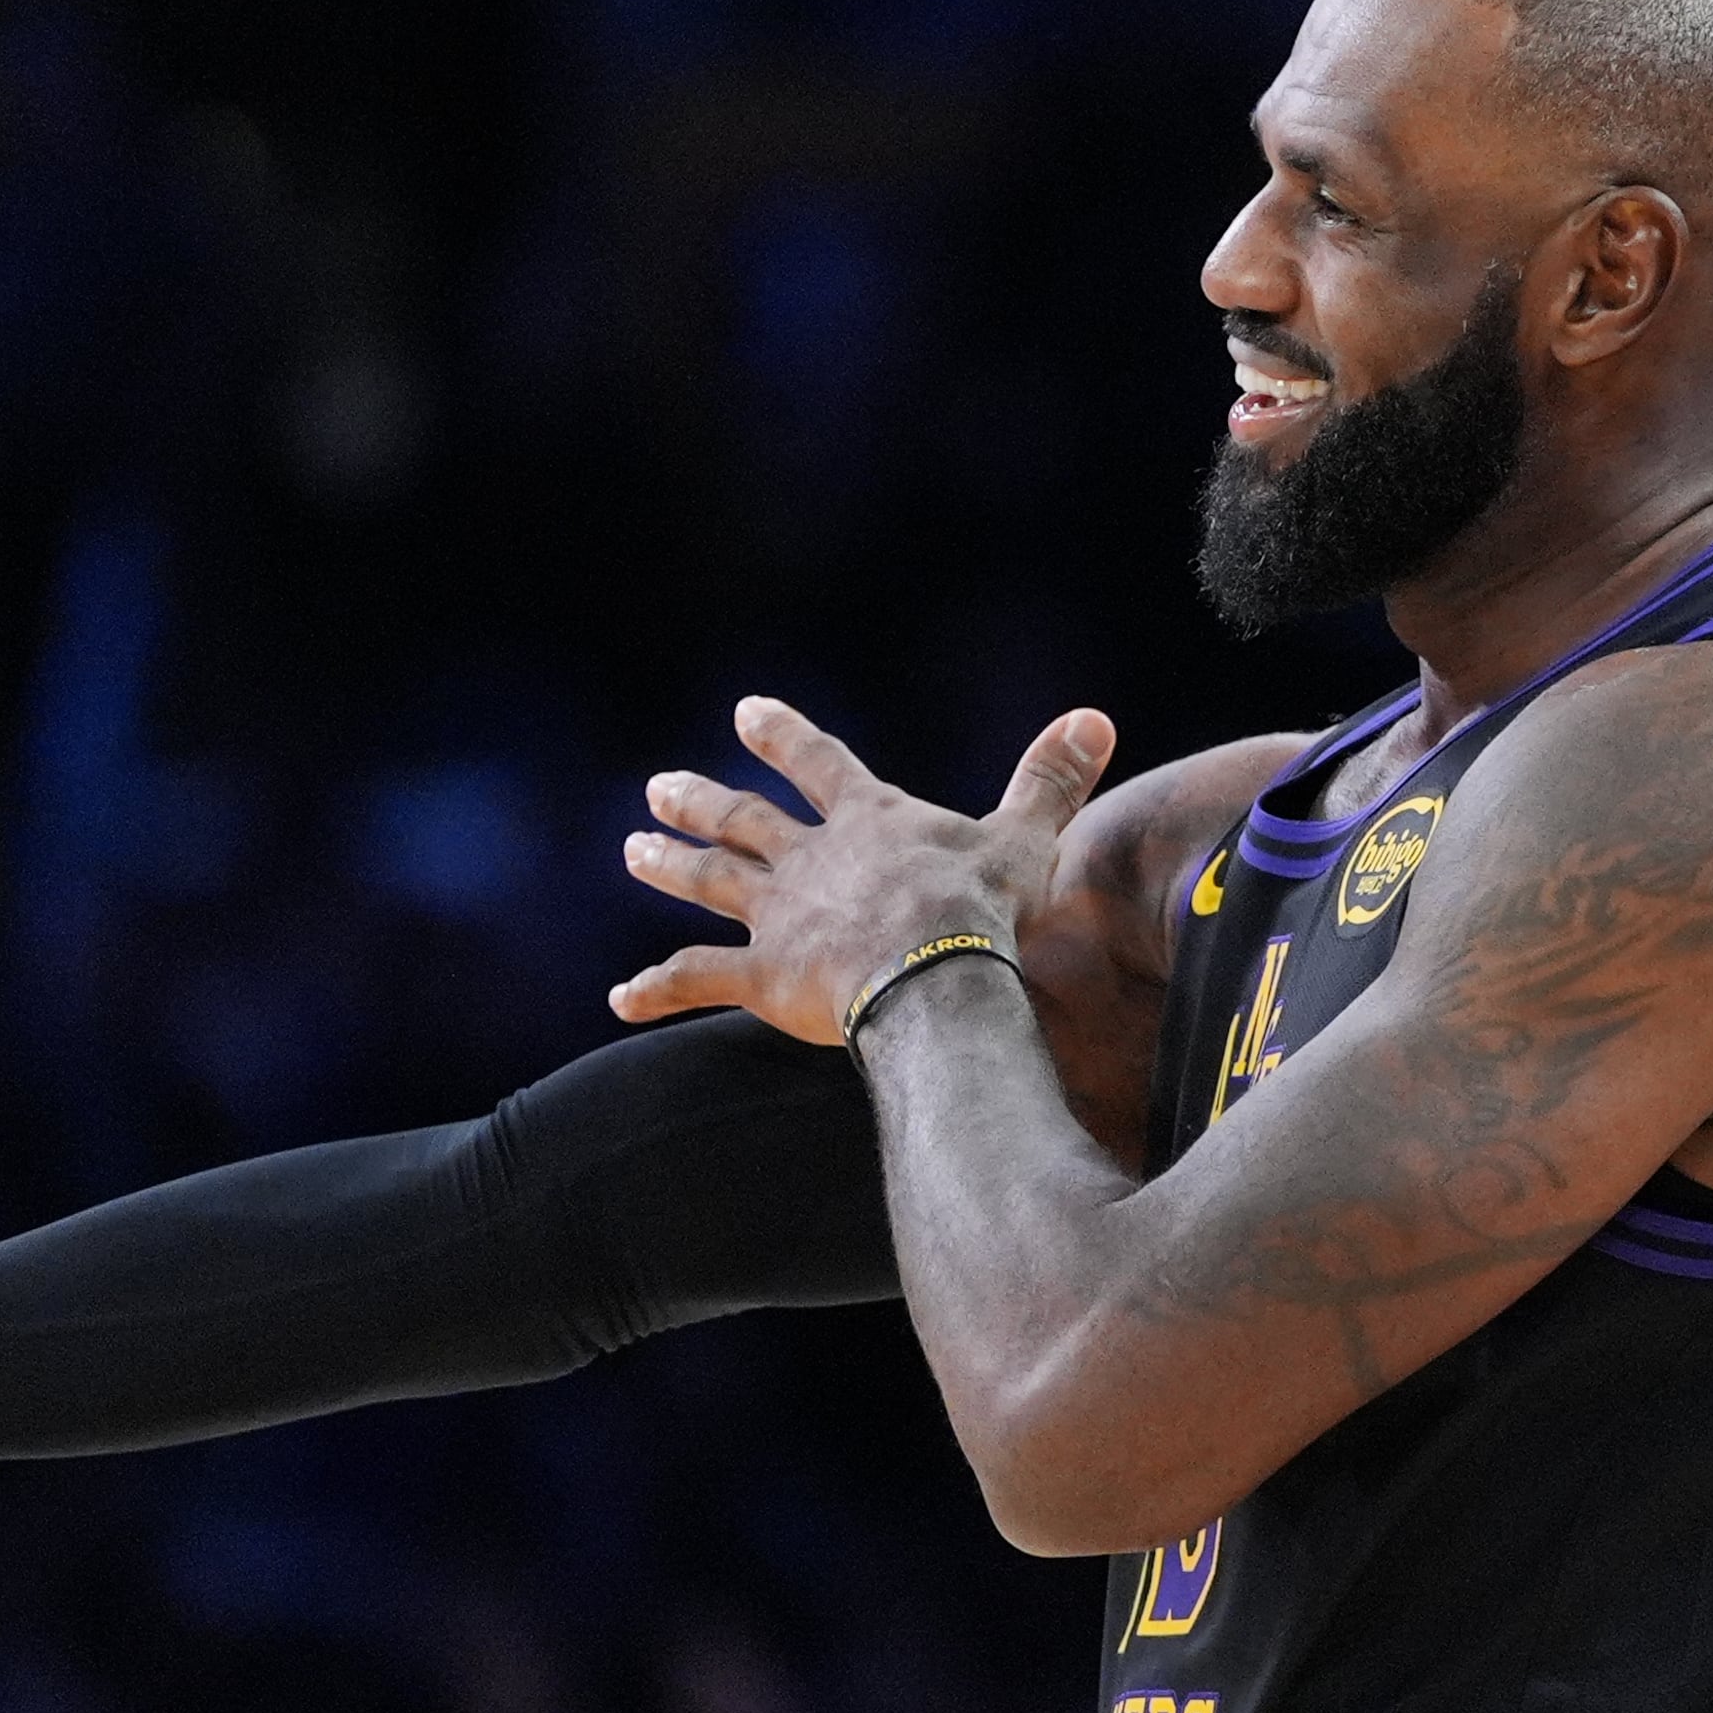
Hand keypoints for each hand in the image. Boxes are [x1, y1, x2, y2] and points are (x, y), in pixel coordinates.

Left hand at [613, 696, 1116, 1044]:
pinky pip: (696, 980)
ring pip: (710, 883)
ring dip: (669, 865)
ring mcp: (779, 915)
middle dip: (701, 802)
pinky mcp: (762, 975)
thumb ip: (1051, 779)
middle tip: (657, 788)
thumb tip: (1094, 717)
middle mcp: (811, 860)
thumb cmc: (984, 905)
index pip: (819, 765)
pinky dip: (656, 990)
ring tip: (631, 850)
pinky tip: (618, 1000)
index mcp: (866, 822)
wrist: (934, 969)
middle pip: (745, 822)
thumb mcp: (1024, 836)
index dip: (784, 738)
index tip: (747, 712)